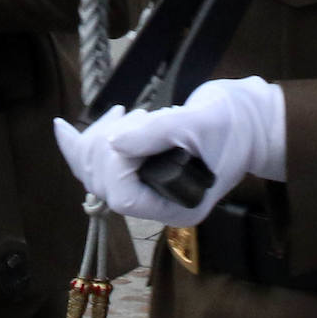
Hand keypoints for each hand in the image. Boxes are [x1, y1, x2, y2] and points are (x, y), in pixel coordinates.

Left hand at [53, 77, 284, 224]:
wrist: (251, 117)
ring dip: (95, 140)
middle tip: (129, 113)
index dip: (115, 162)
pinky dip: (83, 142)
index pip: (124, 196)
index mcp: (177, 205)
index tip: (132, 122)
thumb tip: (113, 142)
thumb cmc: (233, 122)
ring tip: (125, 112)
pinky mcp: (141, 165)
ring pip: (95, 174)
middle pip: (102, 186)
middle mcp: (158, 200)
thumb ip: (156, 133)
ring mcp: (148, 184)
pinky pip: (99, 163)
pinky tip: (65, 127)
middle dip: (101, 146)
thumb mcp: (198, 122)